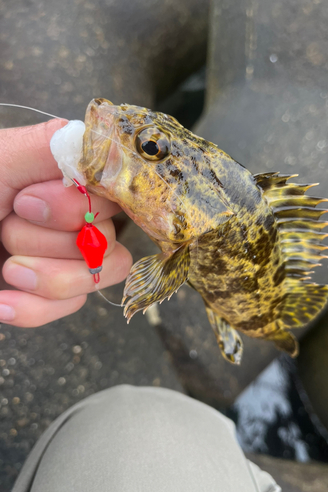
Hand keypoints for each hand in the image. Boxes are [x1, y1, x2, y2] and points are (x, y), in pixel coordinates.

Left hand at [0, 119, 131, 326]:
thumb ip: (51, 147)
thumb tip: (107, 146)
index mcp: (66, 177)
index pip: (115, 192)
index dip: (76, 206)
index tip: (25, 204)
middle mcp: (77, 213)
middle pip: (107, 236)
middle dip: (46, 240)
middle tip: (4, 226)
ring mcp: (71, 255)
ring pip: (99, 273)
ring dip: (45, 276)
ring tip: (5, 266)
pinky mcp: (59, 291)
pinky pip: (73, 305)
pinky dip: (33, 307)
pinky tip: (3, 299)